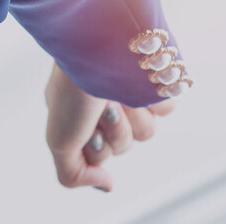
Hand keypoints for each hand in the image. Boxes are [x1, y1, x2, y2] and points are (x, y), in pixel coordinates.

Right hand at [44, 62, 175, 190]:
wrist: (95, 42)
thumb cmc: (72, 87)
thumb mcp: (59, 140)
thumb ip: (74, 173)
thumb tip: (106, 183)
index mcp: (79, 115)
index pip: (99, 154)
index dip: (98, 147)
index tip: (87, 126)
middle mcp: (104, 103)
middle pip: (124, 144)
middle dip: (116, 130)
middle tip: (105, 107)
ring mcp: (129, 91)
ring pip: (147, 131)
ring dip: (133, 116)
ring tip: (119, 93)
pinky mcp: (152, 79)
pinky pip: (166, 108)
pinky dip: (154, 101)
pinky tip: (138, 86)